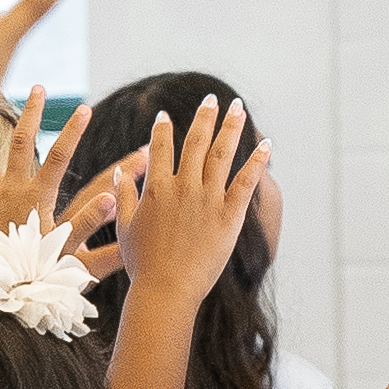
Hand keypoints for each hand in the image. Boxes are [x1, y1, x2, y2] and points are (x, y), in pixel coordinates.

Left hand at [0, 85, 115, 268]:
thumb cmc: (28, 273)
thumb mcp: (65, 250)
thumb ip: (90, 224)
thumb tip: (113, 200)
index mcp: (36, 196)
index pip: (59, 156)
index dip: (73, 131)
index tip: (85, 108)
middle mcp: (11, 188)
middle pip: (22, 141)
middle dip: (32, 112)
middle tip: (38, 88)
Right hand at [111, 94, 270, 313]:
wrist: (166, 289)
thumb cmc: (143, 264)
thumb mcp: (125, 227)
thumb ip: (124, 195)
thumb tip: (120, 171)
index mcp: (157, 188)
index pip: (161, 148)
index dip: (163, 129)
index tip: (165, 116)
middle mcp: (183, 186)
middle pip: (195, 141)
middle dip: (204, 116)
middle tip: (212, 98)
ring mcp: (207, 199)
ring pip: (221, 153)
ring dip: (231, 127)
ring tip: (238, 107)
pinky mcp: (229, 215)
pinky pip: (246, 182)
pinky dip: (257, 161)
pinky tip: (267, 144)